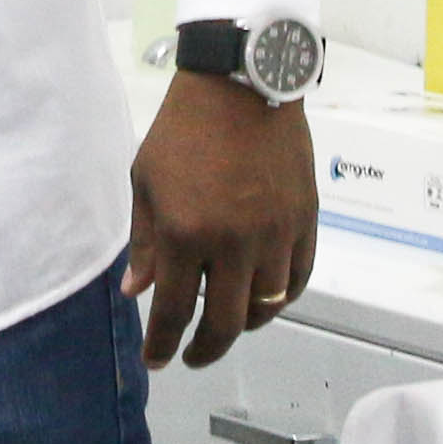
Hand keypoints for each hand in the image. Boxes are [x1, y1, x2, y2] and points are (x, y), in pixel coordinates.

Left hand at [128, 71, 315, 369]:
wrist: (242, 83)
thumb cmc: (183, 129)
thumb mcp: (146, 182)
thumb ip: (145, 242)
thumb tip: (138, 292)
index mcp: (186, 234)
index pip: (175, 311)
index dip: (163, 344)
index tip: (157, 360)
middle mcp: (234, 242)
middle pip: (227, 324)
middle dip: (206, 350)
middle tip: (193, 355)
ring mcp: (276, 233)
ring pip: (267, 306)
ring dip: (245, 325)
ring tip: (228, 324)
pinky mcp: (304, 219)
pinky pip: (299, 277)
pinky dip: (282, 297)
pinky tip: (264, 298)